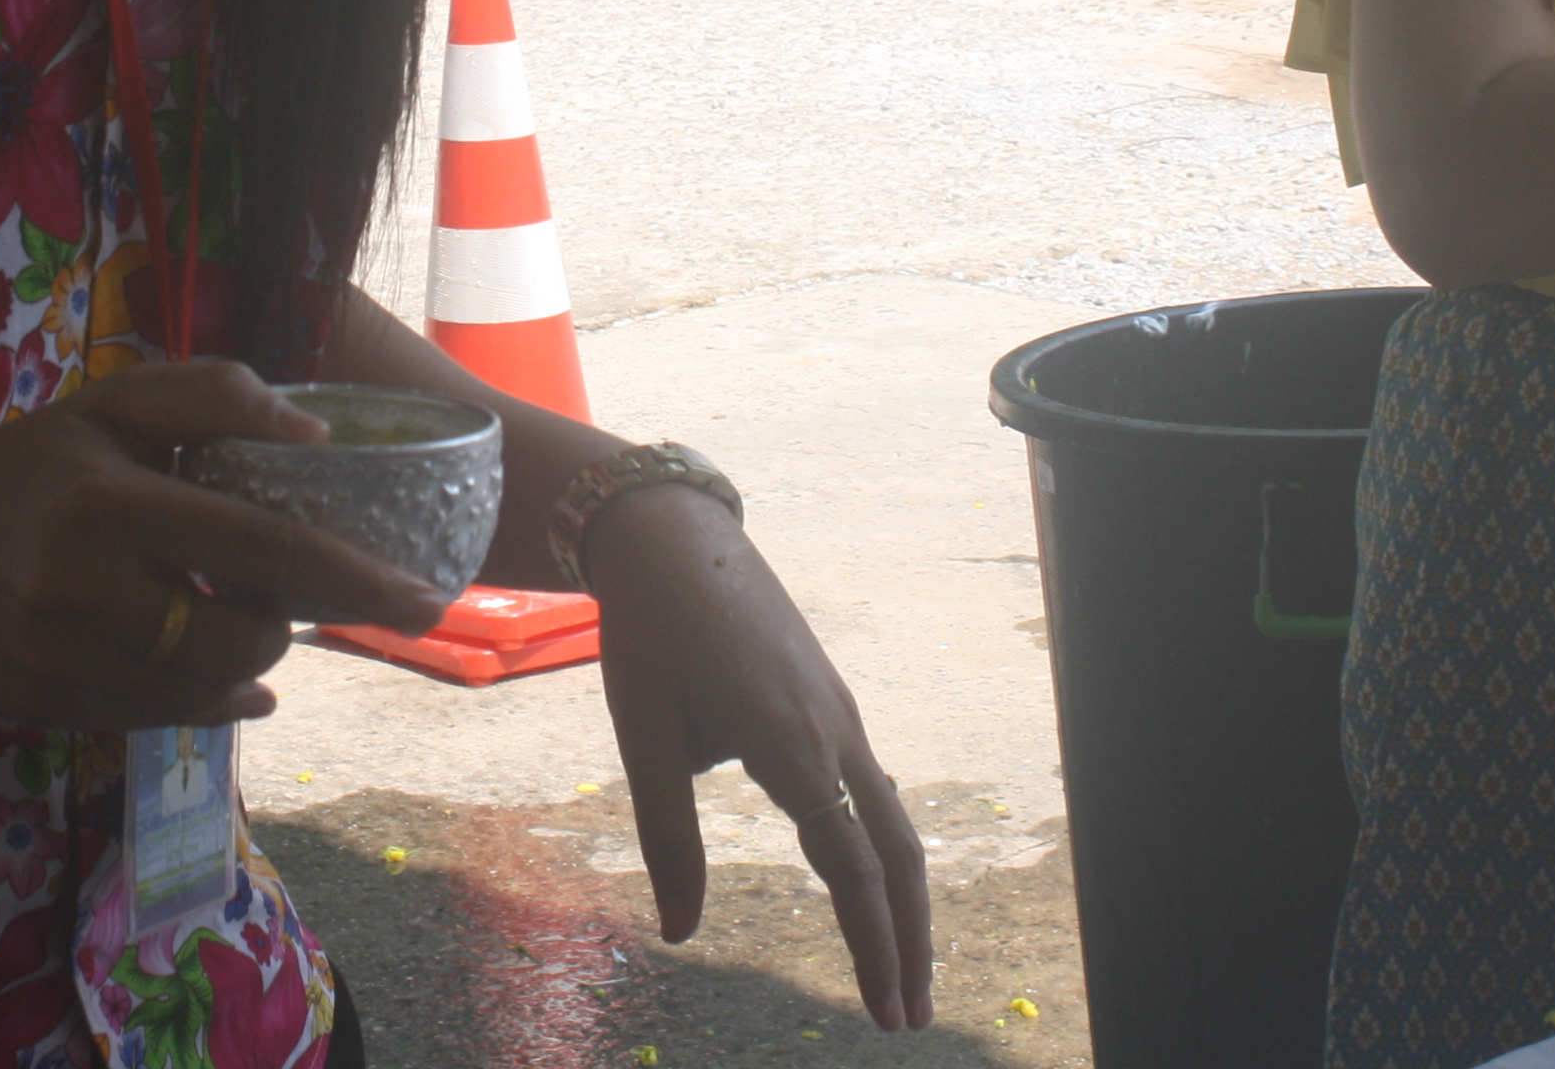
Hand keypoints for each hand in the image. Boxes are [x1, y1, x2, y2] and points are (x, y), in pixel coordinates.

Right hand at [0, 362, 445, 733]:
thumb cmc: (25, 466)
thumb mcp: (108, 405)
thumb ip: (212, 394)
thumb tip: (317, 433)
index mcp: (110, 500)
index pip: (260, 544)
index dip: (352, 575)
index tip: (426, 600)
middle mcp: (81, 585)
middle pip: (239, 632)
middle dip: (287, 621)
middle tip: (286, 594)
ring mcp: (59, 656)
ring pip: (202, 687)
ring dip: (250, 661)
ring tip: (250, 624)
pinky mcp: (44, 705)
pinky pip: (158, 719)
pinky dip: (208, 700)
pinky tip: (229, 678)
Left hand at [581, 486, 934, 1031]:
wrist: (674, 536)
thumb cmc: (652, 635)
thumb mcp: (645, 738)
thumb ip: (667, 836)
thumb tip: (678, 932)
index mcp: (792, 745)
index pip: (854, 868)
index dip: (874, 946)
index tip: (887, 1013)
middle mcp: (834, 731)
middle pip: (898, 853)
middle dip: (910, 940)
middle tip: (909, 1019)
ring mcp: (839, 713)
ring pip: (894, 820)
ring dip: (902, 899)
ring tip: (900, 968)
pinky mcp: (828, 701)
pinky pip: (872, 787)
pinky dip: (883, 848)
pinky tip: (868, 880)